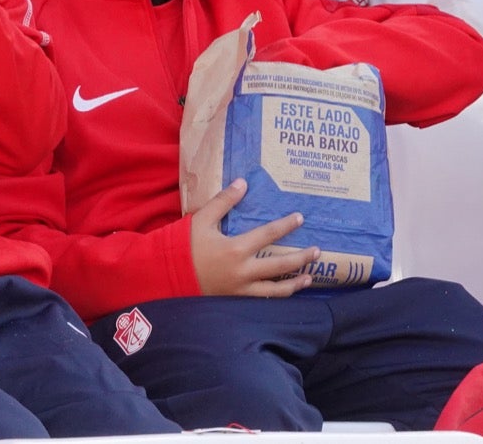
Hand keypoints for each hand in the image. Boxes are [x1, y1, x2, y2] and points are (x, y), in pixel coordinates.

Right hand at [190, 178, 317, 297]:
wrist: (165, 276)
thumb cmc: (183, 246)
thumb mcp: (201, 219)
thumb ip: (224, 201)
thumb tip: (243, 183)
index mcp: (235, 249)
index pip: (268, 235)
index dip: (286, 226)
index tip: (300, 218)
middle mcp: (242, 272)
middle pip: (279, 265)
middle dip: (300, 258)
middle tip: (317, 251)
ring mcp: (239, 290)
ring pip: (274, 290)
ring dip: (294, 284)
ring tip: (309, 279)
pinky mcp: (234, 301)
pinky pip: (261, 301)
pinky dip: (276, 297)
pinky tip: (284, 293)